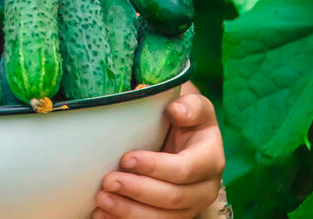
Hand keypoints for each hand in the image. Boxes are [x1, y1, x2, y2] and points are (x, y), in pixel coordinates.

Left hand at [91, 90, 225, 218]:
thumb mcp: (192, 104)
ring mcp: (190, 206)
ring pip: (163, 218)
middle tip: (109, 181)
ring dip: (130, 212)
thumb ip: (189, 105)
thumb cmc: (184, 118)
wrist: (182, 135)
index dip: (155, 166)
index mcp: (210, 159)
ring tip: (102, 199)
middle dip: (138, 191)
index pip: (185, 169)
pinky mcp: (174, 216)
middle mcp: (205, 188)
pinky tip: (103, 214)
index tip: (126, 158)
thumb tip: (176, 110)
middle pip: (173, 198)